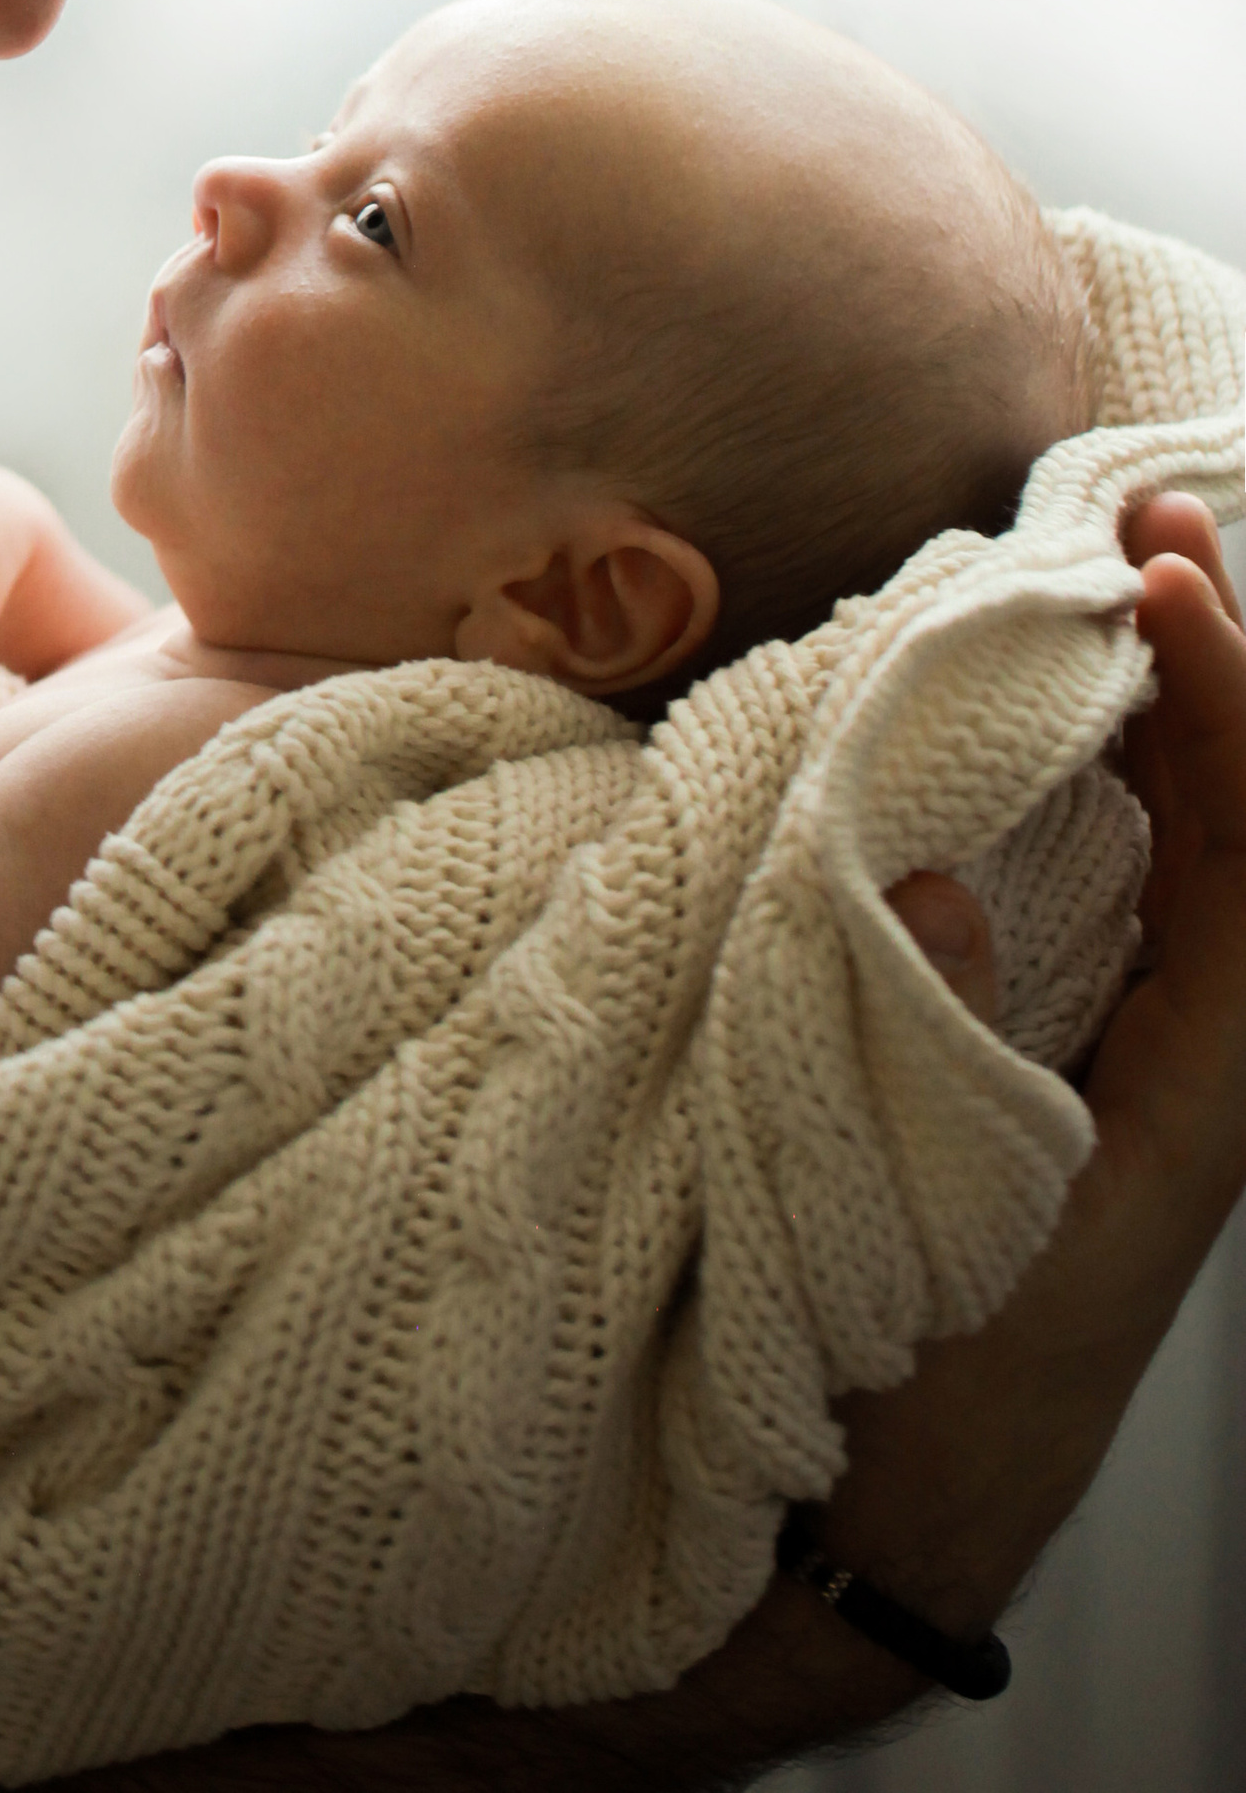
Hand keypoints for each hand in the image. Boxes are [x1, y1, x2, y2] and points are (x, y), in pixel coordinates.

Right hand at [812, 482, 1245, 1649]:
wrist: (854, 1543)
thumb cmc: (902, 1402)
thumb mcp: (926, 1225)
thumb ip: (930, 1041)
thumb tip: (929, 862)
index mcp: (1189, 1106)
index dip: (1223, 705)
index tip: (1159, 583)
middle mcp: (1183, 1074)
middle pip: (1242, 834)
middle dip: (1210, 668)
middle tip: (1151, 518)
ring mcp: (1125, 1072)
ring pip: (1185, 854)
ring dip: (1155, 713)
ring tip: (1102, 581)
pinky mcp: (1059, 1076)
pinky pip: (1117, 894)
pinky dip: (1094, 785)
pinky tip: (1023, 729)